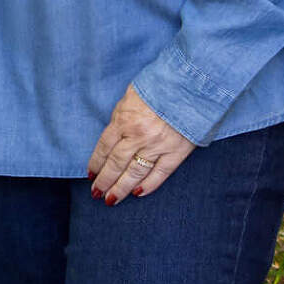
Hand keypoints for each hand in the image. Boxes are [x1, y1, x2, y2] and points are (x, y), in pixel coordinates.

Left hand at [87, 88, 194, 203]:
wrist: (192, 84)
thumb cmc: (159, 85)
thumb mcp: (130, 96)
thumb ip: (121, 117)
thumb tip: (114, 134)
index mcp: (124, 121)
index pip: (104, 148)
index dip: (96, 163)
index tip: (91, 174)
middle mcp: (138, 136)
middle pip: (116, 164)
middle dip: (104, 181)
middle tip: (97, 193)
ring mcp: (158, 146)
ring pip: (135, 173)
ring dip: (121, 188)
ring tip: (112, 199)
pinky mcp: (177, 151)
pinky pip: (160, 173)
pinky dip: (149, 185)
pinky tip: (138, 193)